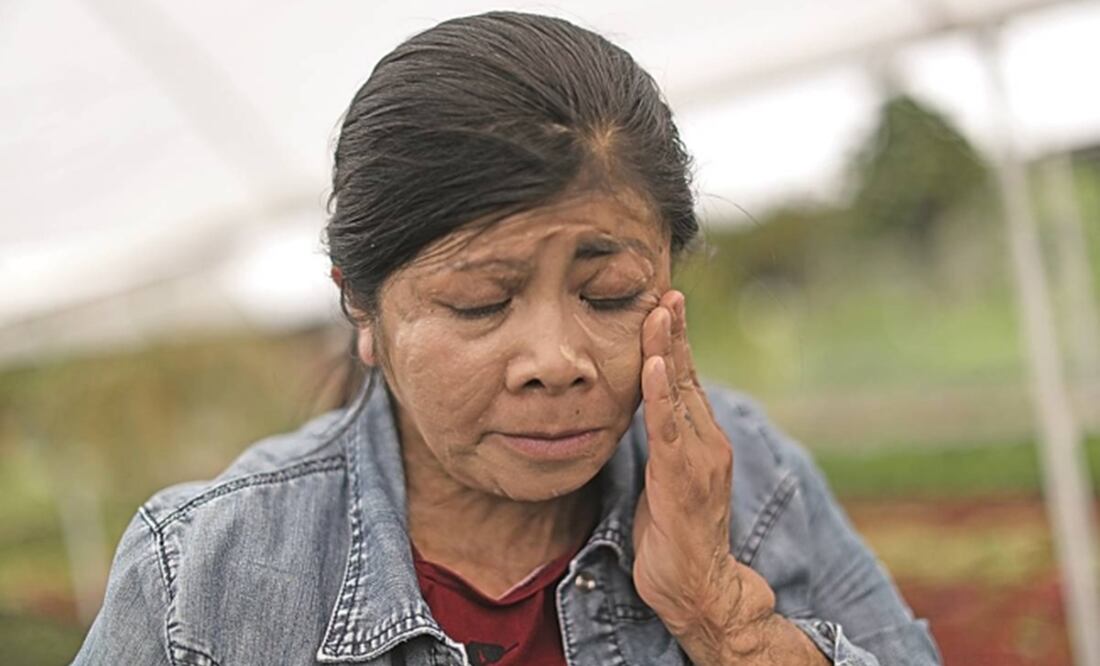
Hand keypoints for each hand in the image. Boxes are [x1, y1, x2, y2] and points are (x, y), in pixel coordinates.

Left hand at [632, 290, 780, 663]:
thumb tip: (636, 416)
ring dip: (668, 349)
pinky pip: (671, 428)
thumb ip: (657, 445)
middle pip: (687, 376)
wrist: (698, 588)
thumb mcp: (662, 480)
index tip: (661, 306)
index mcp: (700, 440)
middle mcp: (707, 441)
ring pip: (681, 393)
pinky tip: (654, 366)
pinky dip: (662, 394)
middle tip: (665, 290)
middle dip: (675, 332)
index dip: (673, 343)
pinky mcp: (687, 479)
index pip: (684, 381)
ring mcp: (702, 459)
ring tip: (658, 311)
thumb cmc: (673, 536)